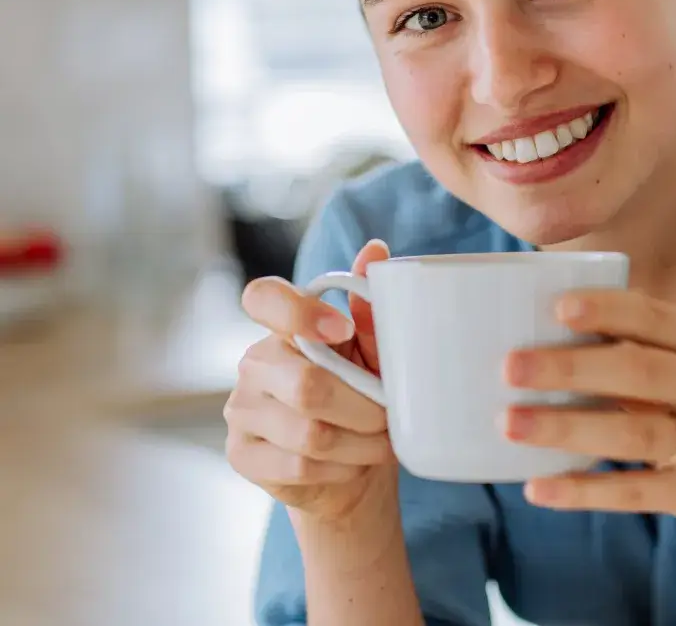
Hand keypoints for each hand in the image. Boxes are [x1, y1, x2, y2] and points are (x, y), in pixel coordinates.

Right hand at [225, 239, 398, 523]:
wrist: (348, 467)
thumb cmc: (360, 395)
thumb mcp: (372, 351)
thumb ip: (372, 307)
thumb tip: (376, 249)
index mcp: (283, 327)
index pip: (263, 297)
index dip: (298, 310)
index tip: (342, 328)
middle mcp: (254, 362)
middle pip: (307, 385)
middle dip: (364, 407)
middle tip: (391, 416)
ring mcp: (241, 410)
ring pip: (309, 433)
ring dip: (360, 442)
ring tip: (382, 442)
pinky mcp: (242, 455)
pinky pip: (299, 466)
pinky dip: (341, 468)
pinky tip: (354, 463)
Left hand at [500, 289, 675, 554]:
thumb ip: (650, 350)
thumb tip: (550, 330)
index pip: (659, 318)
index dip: (608, 310)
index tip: (557, 306)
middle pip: (641, 371)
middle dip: (571, 366)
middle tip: (510, 365)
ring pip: (633, 433)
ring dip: (566, 428)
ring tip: (510, 422)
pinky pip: (634, 492)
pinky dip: (583, 490)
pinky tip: (538, 487)